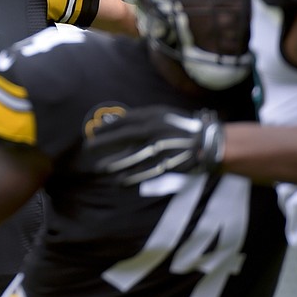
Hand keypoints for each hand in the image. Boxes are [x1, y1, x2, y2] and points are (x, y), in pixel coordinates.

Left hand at [89, 105, 223, 185]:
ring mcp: (160, 148)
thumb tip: (121, 121)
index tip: (94, 131)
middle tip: (88, 148)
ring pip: (131, 157)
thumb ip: (144, 118)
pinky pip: (144, 173)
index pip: (124, 120)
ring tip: (100, 168)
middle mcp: (154, 131)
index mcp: (153, 116)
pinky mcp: (166, 164)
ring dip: (113, 163)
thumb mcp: (163, 115)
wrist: (208, 142)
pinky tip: (119, 181)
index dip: (107, 126)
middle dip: (104, 143)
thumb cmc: (183, 126)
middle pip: (123, 137)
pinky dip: (130, 178)